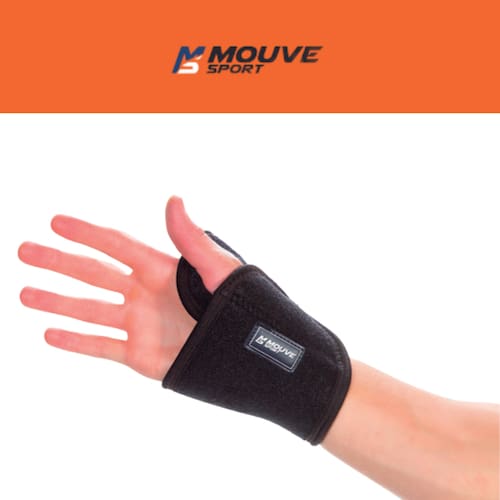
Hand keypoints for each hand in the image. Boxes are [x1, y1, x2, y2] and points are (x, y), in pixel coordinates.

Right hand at [18, 196, 241, 379]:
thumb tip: (173, 200)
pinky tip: (49, 333)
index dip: (87, 233)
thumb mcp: (217, 269)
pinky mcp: (140, 355)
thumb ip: (190, 240)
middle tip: (24, 250)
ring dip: (57, 302)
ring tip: (25, 292)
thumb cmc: (239, 305)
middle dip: (59, 262)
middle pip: (93, 274)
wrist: (249, 354)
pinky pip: (101, 347)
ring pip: (89, 310)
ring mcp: (139, 324)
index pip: (116, 245)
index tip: (56, 221)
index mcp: (161, 269)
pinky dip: (76, 342)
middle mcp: (144, 293)